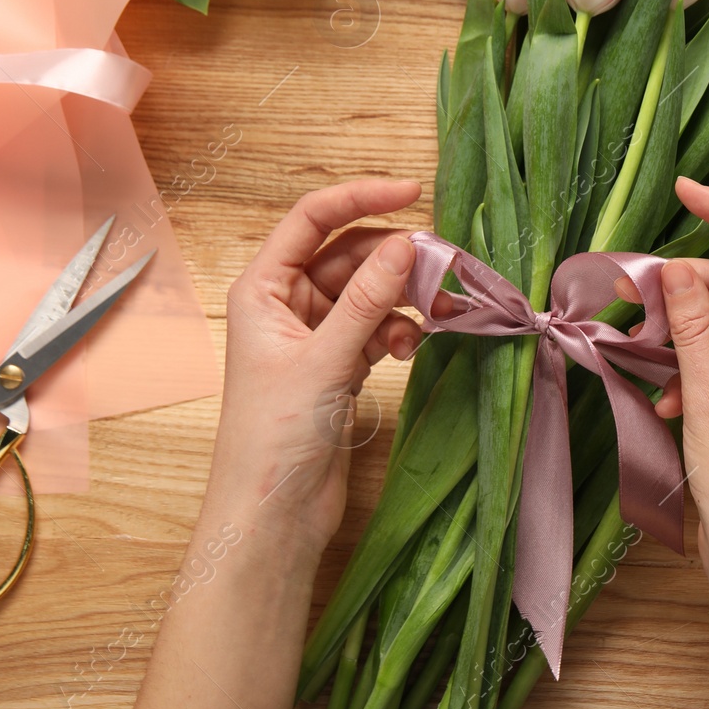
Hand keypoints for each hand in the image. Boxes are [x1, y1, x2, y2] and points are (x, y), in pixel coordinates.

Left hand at [208, 179, 423, 553]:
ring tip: (438, 314)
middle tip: (445, 268)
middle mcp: (286, 304)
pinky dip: (398, 330)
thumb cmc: (275, 437)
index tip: (413, 193)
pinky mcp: (337, 365)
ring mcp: (314, 335)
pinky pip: (376, 327)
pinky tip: (412, 347)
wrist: (272, 515)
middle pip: (349, 255)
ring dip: (403, 298)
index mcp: (263, 288)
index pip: (313, 220)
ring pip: (368, 293)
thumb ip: (367, 300)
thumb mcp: (324, 360)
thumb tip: (407, 244)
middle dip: (395, 259)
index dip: (361, 198)